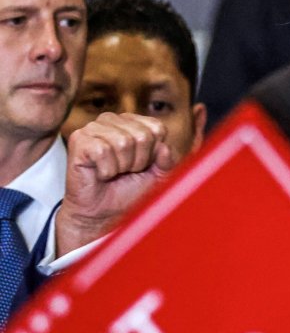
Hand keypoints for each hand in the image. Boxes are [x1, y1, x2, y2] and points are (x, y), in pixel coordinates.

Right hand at [56, 113, 176, 255]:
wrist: (103, 212)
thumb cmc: (129, 190)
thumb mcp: (158, 175)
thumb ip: (167, 161)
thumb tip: (164, 148)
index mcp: (133, 121)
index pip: (157, 128)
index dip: (153, 153)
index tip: (141, 165)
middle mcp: (112, 119)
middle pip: (142, 136)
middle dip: (138, 161)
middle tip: (125, 171)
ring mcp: (93, 127)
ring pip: (123, 142)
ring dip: (122, 166)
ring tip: (113, 172)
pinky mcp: (78, 139)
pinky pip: (102, 151)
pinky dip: (106, 169)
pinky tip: (100, 174)